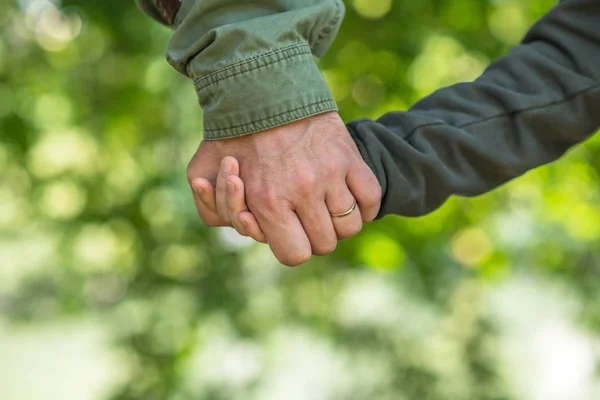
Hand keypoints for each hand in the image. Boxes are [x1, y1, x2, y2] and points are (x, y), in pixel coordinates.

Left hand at [187, 112, 380, 265]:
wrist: (262, 89)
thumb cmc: (231, 135)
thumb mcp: (200, 170)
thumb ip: (211, 209)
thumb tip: (243, 226)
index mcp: (267, 201)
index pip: (294, 255)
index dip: (292, 248)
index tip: (289, 233)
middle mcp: (302, 191)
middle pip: (325, 244)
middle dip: (315, 236)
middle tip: (305, 217)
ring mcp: (329, 174)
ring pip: (350, 226)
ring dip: (339, 222)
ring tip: (326, 205)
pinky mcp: (349, 156)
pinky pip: (371, 198)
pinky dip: (365, 206)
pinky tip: (349, 197)